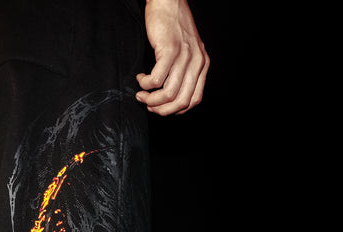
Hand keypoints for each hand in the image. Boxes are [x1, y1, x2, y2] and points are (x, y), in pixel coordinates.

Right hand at [136, 0, 209, 115]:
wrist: (168, 1)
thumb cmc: (173, 26)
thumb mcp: (187, 50)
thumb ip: (185, 70)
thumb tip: (171, 94)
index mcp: (202, 65)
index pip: (194, 100)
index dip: (176, 110)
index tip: (163, 107)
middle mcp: (197, 62)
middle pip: (182, 101)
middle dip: (162, 110)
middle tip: (149, 106)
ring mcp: (184, 56)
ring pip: (168, 94)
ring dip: (151, 100)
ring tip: (142, 95)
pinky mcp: (169, 50)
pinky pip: (156, 80)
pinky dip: (145, 84)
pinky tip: (141, 78)